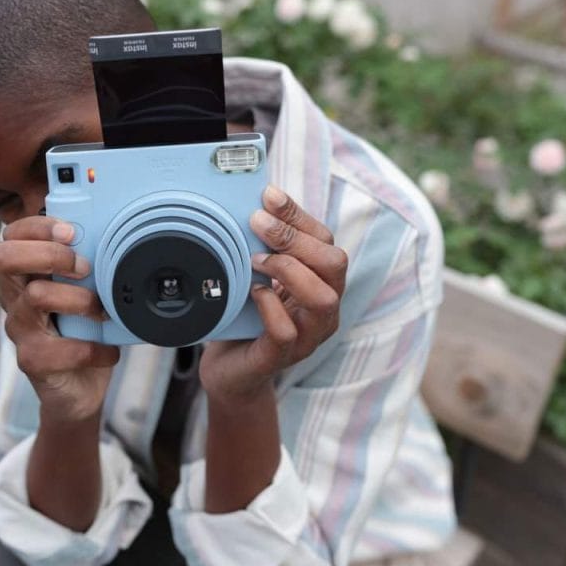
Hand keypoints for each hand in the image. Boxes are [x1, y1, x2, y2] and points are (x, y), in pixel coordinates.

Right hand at [0, 216, 118, 421]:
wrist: (79, 391)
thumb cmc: (84, 334)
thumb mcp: (86, 293)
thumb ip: (89, 265)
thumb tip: (119, 233)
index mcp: (25, 277)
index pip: (10, 237)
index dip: (37, 227)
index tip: (72, 232)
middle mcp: (14, 300)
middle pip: (5, 258)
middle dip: (50, 254)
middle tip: (84, 268)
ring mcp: (20, 331)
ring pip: (37, 296)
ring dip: (80, 299)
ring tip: (102, 312)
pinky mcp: (32, 361)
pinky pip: (63, 348)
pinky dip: (95, 348)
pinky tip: (108, 352)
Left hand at [200, 185, 346, 403]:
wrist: (231, 370)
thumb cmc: (245, 316)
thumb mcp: (256, 274)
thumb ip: (263, 245)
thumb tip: (255, 202)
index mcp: (321, 282)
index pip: (325, 240)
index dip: (298, 214)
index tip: (267, 195)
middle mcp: (323, 309)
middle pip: (335, 265)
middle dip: (296, 238)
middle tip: (257, 224)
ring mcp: (307, 336)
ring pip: (324, 299)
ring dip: (288, 271)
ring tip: (256, 261)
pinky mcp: (281, 358)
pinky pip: (287, 332)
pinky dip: (270, 308)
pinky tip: (253, 293)